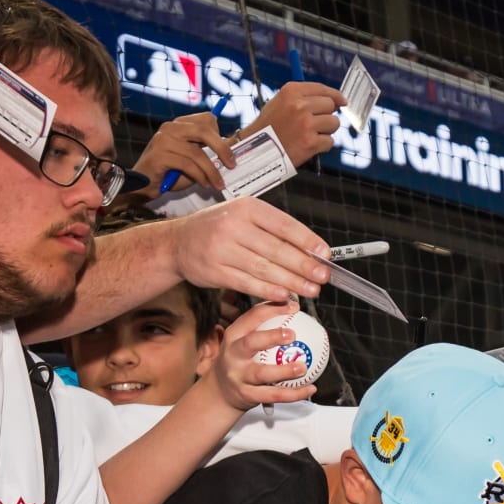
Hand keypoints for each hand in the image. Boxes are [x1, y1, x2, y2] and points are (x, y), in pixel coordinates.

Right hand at [134, 112, 234, 191]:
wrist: (142, 187)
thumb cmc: (169, 174)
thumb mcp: (193, 161)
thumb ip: (208, 153)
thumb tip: (231, 152)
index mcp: (179, 125)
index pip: (206, 119)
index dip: (220, 135)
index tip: (228, 153)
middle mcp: (170, 128)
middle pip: (204, 130)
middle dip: (222, 148)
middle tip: (232, 164)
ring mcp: (163, 140)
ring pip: (197, 153)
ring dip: (211, 171)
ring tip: (217, 184)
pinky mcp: (159, 155)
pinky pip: (187, 165)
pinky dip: (199, 176)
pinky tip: (204, 185)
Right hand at [164, 197, 329, 304]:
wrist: (178, 242)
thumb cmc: (218, 229)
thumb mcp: (243, 217)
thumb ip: (273, 230)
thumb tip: (310, 250)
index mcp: (247, 208)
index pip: (284, 225)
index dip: (307, 241)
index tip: (325, 254)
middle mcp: (234, 226)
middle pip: (277, 249)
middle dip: (304, 265)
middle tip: (323, 276)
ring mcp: (222, 249)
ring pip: (264, 268)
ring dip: (291, 282)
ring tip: (310, 289)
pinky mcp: (215, 270)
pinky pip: (247, 283)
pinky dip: (268, 290)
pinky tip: (284, 295)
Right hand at [198, 298, 318, 410]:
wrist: (220, 392)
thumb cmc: (239, 361)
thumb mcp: (242, 341)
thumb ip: (262, 327)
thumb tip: (295, 309)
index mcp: (234, 336)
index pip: (252, 317)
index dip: (273, 309)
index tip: (293, 307)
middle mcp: (233, 355)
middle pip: (251, 343)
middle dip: (271, 336)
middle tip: (292, 334)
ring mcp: (239, 376)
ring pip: (262, 373)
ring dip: (284, 371)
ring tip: (302, 367)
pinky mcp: (247, 395)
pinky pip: (274, 395)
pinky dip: (294, 393)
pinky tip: (310, 388)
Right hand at [248, 81, 346, 166]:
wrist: (255, 151)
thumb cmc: (269, 127)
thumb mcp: (280, 103)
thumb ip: (304, 98)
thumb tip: (333, 100)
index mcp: (291, 91)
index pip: (322, 89)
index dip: (335, 95)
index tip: (342, 101)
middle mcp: (299, 105)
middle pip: (330, 106)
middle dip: (326, 115)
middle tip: (313, 124)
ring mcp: (306, 124)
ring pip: (334, 123)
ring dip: (326, 131)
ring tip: (308, 135)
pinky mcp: (310, 143)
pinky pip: (330, 141)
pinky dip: (322, 146)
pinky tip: (307, 146)